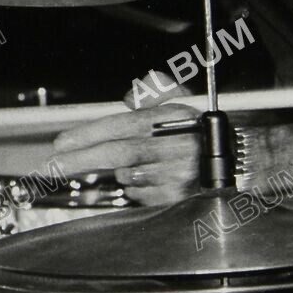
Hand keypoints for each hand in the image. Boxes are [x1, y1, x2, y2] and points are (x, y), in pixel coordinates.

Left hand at [52, 72, 200, 205]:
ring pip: (127, 177)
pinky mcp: (178, 200)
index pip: (121, 127)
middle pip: (118, 155)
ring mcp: (176, 176)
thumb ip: (155, 92)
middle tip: (54, 165)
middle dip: (82, 159)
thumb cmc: (201, 130)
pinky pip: (141, 195)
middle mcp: (173, 149)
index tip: (61, 143)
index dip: (88, 134)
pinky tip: (148, 178)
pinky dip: (136, 187)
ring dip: (120, 172)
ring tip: (136, 163)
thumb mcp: (183, 102)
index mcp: (169, 121)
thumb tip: (132, 93)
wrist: (238, 161)